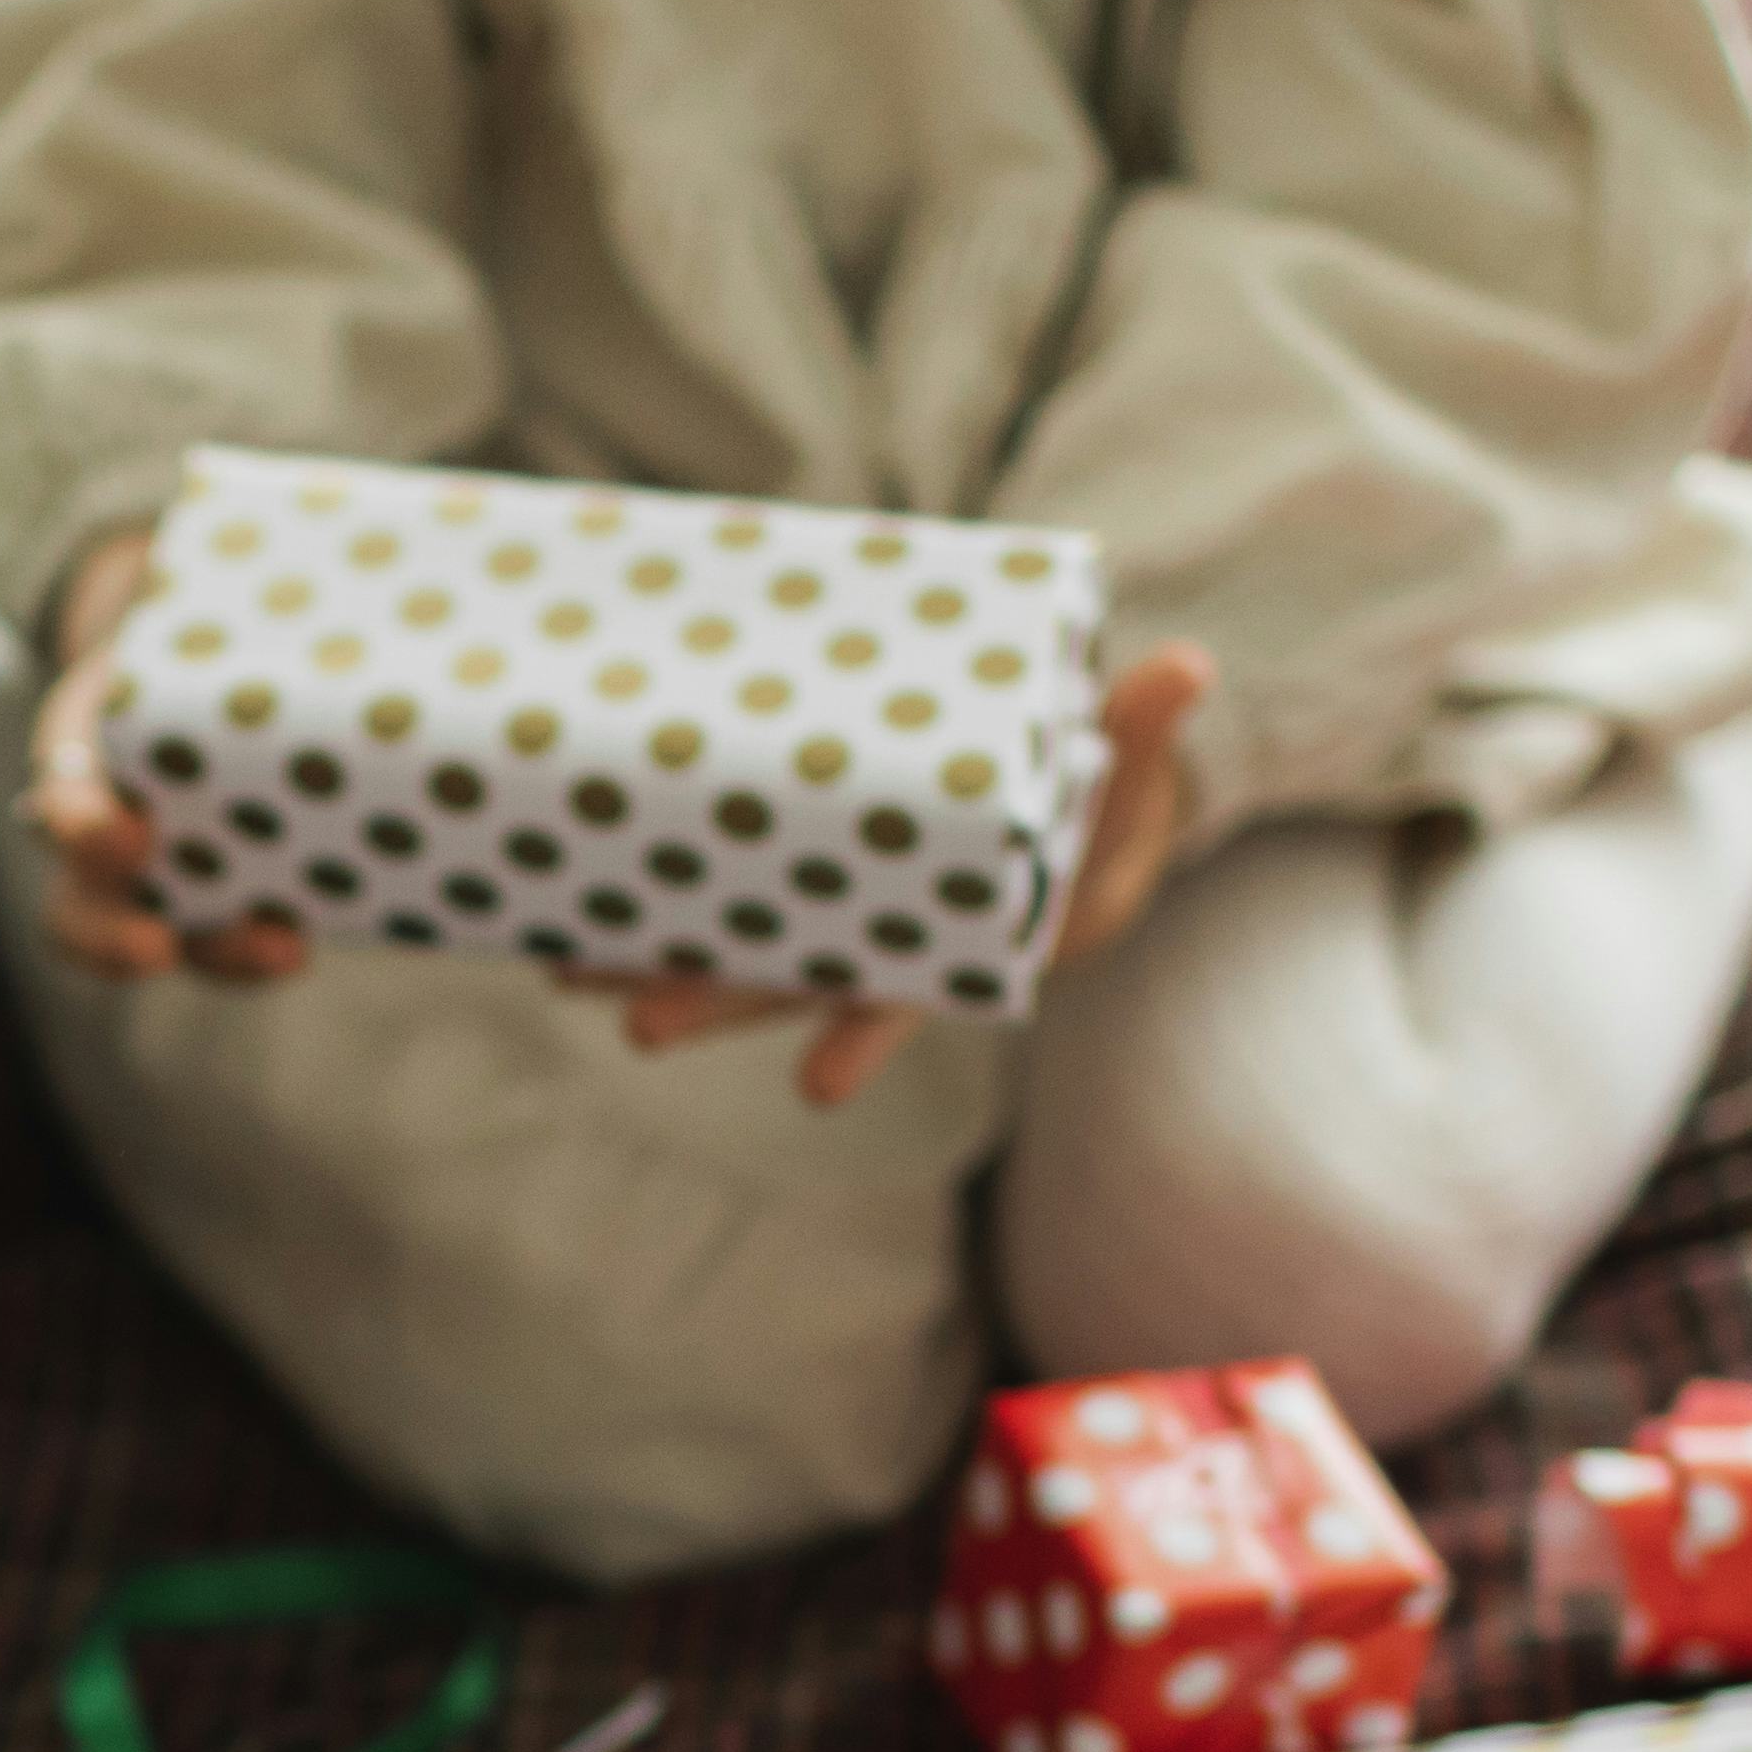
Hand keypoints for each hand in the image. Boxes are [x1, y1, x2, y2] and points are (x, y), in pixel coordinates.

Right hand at [19, 523, 311, 987]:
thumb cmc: (202, 612)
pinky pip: (231, 933)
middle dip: (110, 936)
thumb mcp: (199, 588)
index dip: (80, 823)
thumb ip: (239, 582)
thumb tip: (371, 524)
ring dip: (214, 954)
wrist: (214, 637)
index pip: (58, 795)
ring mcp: (163, 865)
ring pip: (153, 938)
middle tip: (158, 946)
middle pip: (80, 904)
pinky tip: (326, 926)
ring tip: (282, 950)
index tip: (130, 831)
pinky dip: (267, 943)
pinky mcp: (225, 884)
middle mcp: (108, 819)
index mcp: (86, 743)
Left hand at [599, 641, 1214, 1105]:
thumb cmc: (1104, 793)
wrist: (1064, 789)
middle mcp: (892, 931)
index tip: (820, 1085)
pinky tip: (579, 889)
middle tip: (633, 1020)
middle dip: (717, 1001)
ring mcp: (842, 902)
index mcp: (971, 929)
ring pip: (741, 940)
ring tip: (566, 963)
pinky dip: (661, 889)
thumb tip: (1186, 666)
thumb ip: (1140, 728)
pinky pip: (726, 881)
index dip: (866, 1034)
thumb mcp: (1128, 768)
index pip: (913, 989)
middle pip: (795, 978)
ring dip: (657, 955)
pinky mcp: (808, 861)